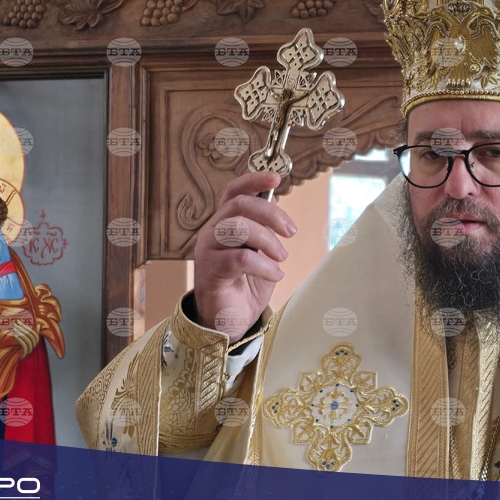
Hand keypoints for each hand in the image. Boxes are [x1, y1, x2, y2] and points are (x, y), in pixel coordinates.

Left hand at [10, 321, 37, 357]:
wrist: (15, 358)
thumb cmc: (21, 346)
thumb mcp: (26, 338)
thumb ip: (31, 332)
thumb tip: (39, 325)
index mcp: (36, 341)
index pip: (34, 333)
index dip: (26, 327)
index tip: (19, 322)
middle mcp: (34, 346)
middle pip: (31, 336)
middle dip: (22, 329)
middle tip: (15, 325)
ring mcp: (30, 350)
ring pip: (28, 340)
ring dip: (21, 333)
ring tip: (14, 329)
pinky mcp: (25, 354)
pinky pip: (24, 346)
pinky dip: (20, 340)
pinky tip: (15, 335)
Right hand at [194, 171, 294, 339]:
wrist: (229, 321)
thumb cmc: (245, 284)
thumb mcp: (260, 251)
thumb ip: (263, 228)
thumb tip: (275, 202)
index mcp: (224, 222)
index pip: (234, 191)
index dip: (254, 180)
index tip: (276, 178)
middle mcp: (212, 231)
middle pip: (240, 205)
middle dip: (272, 215)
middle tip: (291, 232)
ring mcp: (208, 250)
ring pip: (239, 228)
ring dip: (268, 241)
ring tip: (281, 258)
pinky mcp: (211, 271)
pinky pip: (241, 258)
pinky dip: (265, 265)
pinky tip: (274, 275)